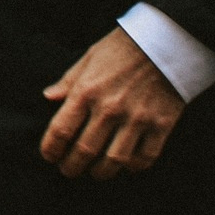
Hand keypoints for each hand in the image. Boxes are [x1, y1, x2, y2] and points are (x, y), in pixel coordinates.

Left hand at [41, 28, 184, 178]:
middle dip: (72, 166)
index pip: (60, 130)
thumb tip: (48, 97)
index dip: (51, 148)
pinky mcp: (161, 125)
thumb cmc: (123, 47)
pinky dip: (134, 166)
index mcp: (86, 91)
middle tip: (68, 171)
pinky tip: (126, 165)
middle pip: (84, 150)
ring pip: (114, 160)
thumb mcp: (89, 58)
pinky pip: (146, 157)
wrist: (166, 40)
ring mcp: (137, 119)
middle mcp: (109, 109)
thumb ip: (69, 81)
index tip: (48, 156)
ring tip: (95, 173)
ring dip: (101, 172)